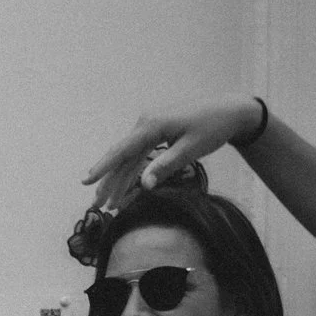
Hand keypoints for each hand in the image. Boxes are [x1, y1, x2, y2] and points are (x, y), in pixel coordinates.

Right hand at [81, 101, 263, 212]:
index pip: (122, 151)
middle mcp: (146, 122)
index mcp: (153, 125)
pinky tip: (123, 186)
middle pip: (121, 156)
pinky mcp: (155, 129)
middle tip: (97, 205)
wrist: (229, 110)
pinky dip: (131, 170)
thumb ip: (166, 166)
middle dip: (108, 182)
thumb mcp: (191, 149)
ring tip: (108, 203)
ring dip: (119, 179)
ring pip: (128, 156)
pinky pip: (138, 152)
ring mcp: (149, 125)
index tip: (86, 182)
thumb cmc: (213, 128)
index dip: (103, 168)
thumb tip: (145, 185)